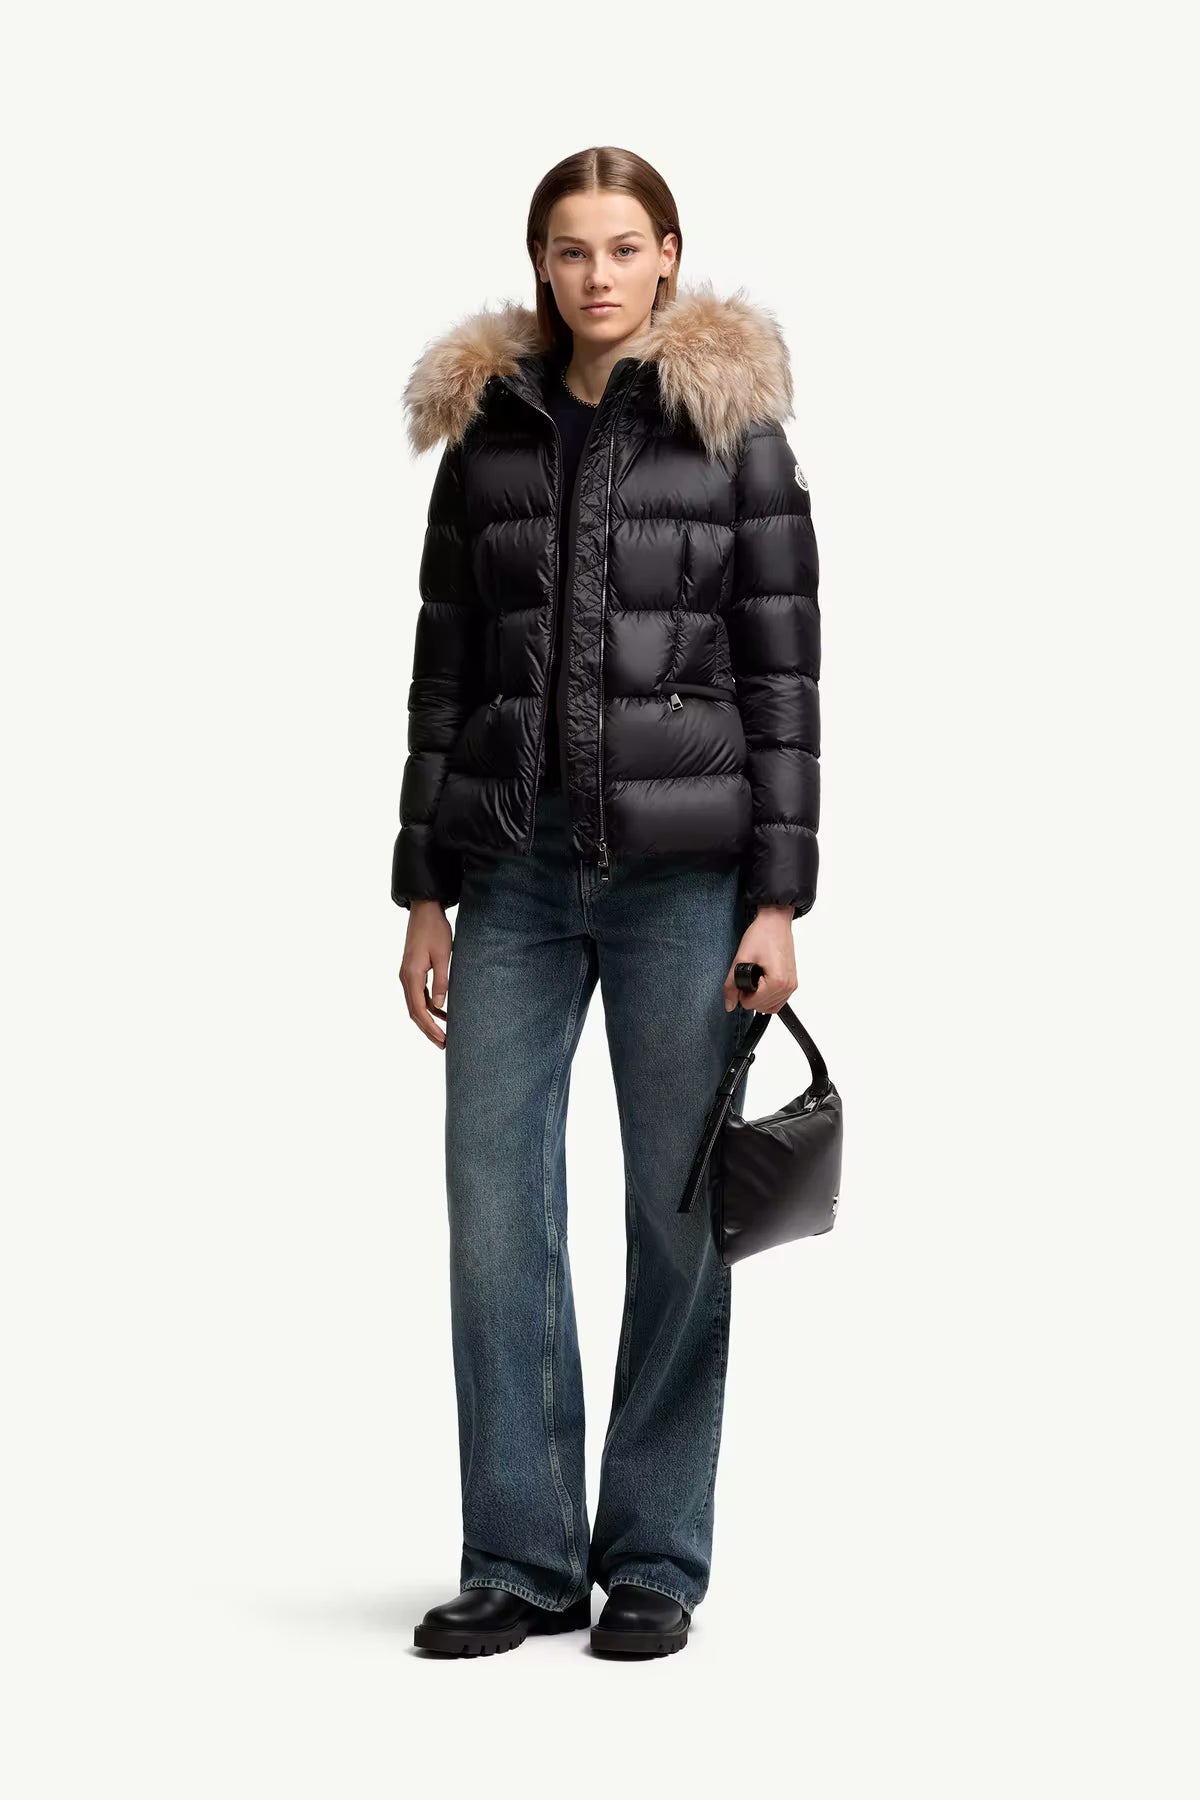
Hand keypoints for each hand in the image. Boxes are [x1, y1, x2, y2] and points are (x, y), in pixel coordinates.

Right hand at [399, 900, 453, 1047]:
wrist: (424, 910)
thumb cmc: (435, 930)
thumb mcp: (443, 956)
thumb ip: (442, 982)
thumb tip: (439, 1006)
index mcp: (411, 976)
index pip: (419, 1010)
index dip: (431, 1028)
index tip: (443, 1040)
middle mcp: (405, 978)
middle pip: (414, 1012)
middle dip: (428, 1030)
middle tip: (444, 1044)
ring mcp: (407, 975)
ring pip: (415, 1005)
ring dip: (428, 1020)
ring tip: (444, 1033)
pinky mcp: (412, 971)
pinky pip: (419, 995)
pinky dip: (429, 1006)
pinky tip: (443, 1012)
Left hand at [724, 904, 796, 1013]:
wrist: (775, 921)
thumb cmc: (761, 935)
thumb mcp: (740, 959)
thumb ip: (731, 985)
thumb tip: (729, 1005)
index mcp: (777, 982)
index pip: (752, 1004)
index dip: (741, 994)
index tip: (741, 978)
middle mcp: (788, 986)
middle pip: (762, 1008)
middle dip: (751, 996)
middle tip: (748, 975)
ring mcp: (792, 985)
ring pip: (771, 1007)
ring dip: (760, 998)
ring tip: (756, 978)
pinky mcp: (793, 982)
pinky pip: (779, 1000)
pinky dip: (768, 996)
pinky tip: (762, 981)